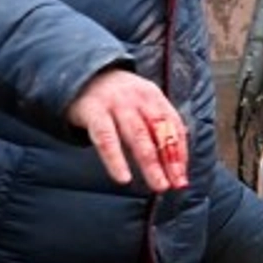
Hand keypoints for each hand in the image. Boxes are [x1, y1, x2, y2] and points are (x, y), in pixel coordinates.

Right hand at [67, 67, 188, 190]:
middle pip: (159, 131)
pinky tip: (123, 178)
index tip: (182, 176)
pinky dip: (116, 160)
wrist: (80, 78)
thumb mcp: (140, 104)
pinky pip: (106, 140)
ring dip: (151, 164)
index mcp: (152, 95)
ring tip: (159, 185)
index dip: (180, 152)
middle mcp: (137, 98)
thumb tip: (180, 159)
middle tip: (177, 183)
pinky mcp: (94, 113)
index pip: (173, 125)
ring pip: (138, 137)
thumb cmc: (117, 99)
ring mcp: (115, 104)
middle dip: (171, 160)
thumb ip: (158, 126)